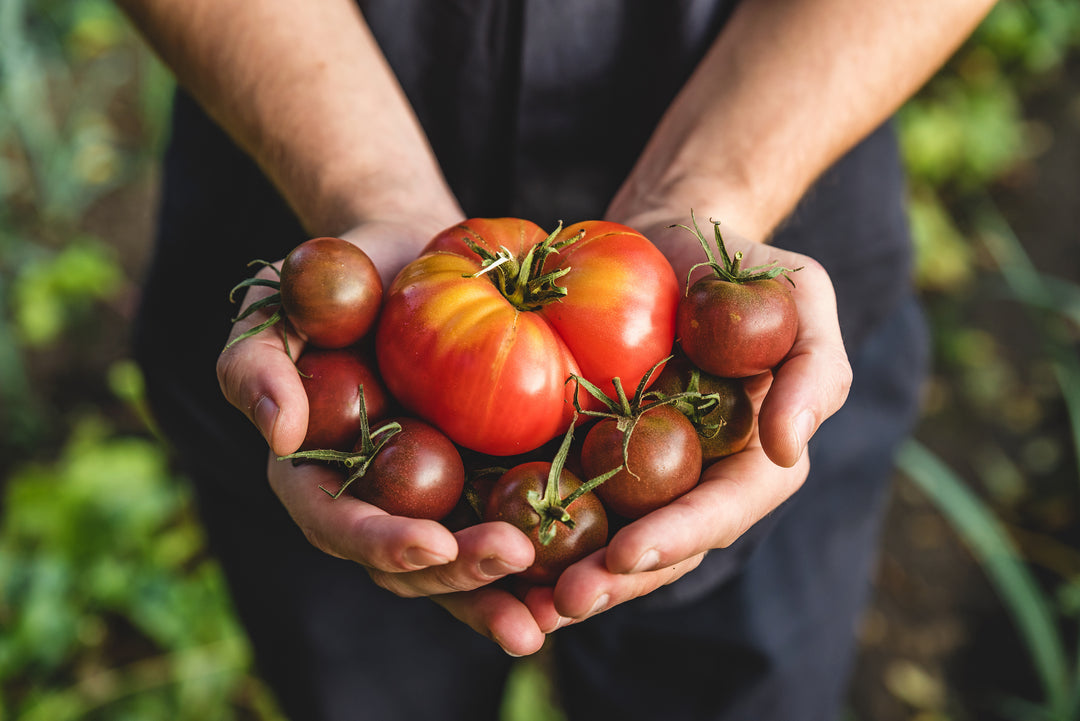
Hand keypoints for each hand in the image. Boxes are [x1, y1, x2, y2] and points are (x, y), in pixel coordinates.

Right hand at [216, 219, 549, 656]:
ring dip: (504, 594)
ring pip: (463, 567)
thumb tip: (276, 436)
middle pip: (409, 564)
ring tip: (556, 611)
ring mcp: (435, 497)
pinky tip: (587, 574)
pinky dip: (545, 562)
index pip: (339, 525)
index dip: (381, 543)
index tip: (434, 544)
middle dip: (459, 576)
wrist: (410, 258)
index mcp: (317, 477)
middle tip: (513, 558)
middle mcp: (377, 502)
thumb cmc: (333, 278)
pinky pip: (511, 527)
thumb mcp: (274, 306)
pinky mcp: (486, 479)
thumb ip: (254, 365)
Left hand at [521, 217, 851, 629]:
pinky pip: (562, 499)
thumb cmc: (745, 267)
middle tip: (564, 603)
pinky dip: (531, 531)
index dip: (680, 535)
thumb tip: (788, 448)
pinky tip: (491, 553)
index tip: (631, 553)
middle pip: (659, 547)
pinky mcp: (589, 454)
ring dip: (568, 578)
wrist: (668, 244)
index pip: (722, 510)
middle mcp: (695, 482)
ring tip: (522, 609)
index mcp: (752, 460)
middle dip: (615, 580)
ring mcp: (639, 475)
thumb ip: (814, 369)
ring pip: (606, 541)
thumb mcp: (802, 296)